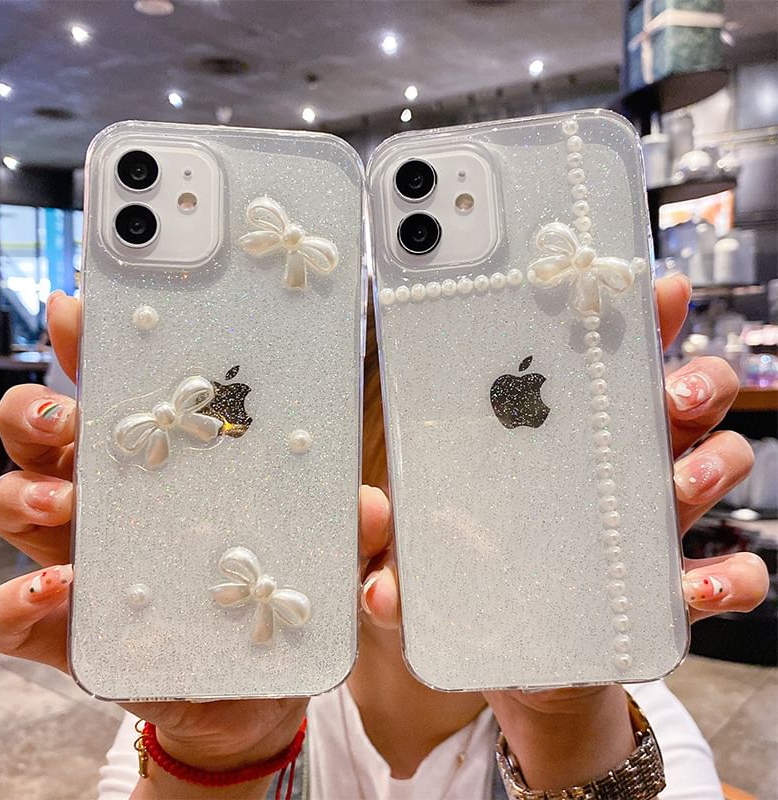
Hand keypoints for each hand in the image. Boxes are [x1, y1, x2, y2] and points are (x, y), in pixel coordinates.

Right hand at [0, 291, 370, 785]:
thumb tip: (368, 505)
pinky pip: (11, 611)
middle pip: (43, 435)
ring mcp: (82, 561)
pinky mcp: (72, 632)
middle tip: (69, 418)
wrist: (257, 683)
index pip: (116, 392)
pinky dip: (17, 599)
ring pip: (12, 504)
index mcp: (162, 463)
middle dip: (39, 413)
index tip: (82, 314)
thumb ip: (347, 525)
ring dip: (22, 495)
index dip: (91, 349)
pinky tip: (56, 592)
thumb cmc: (278, 591)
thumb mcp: (320, 548)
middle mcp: (109, 501)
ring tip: (63, 507)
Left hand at [356, 274, 768, 785]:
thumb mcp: (422, 548)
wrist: (516, 662)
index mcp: (563, 441)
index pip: (606, 366)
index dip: (636, 323)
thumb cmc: (472, 579)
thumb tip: (370, 510)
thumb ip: (391, 534)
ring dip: (715, 463)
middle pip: (684, 400)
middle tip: (674, 389)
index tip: (648, 290)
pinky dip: (728, 576)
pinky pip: (728, 573)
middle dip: (695, 379)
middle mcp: (618, 469)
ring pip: (717, 466)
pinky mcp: (670, 593)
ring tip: (682, 482)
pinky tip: (695, 588)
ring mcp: (652, 527)